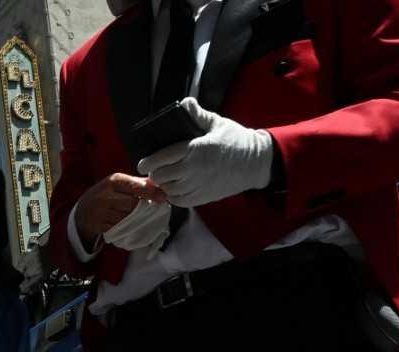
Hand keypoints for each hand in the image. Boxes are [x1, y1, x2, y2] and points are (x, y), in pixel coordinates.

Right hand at [73, 173, 162, 245]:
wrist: (82, 212)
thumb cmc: (106, 195)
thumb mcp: (119, 184)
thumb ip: (138, 183)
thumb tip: (159, 184)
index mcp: (112, 181)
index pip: (136, 187)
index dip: (151, 193)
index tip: (164, 197)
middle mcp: (105, 196)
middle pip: (134, 205)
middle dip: (144, 208)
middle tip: (152, 209)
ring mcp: (100, 212)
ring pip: (128, 218)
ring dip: (137, 219)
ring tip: (140, 217)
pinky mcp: (99, 226)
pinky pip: (120, 228)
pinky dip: (127, 228)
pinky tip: (129, 225)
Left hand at [139, 99, 274, 208]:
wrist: (256, 163)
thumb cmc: (236, 141)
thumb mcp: (218, 124)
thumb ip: (198, 115)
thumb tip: (185, 103)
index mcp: (195, 149)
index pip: (161, 158)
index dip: (147, 162)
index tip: (142, 163)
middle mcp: (193, 169)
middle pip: (160, 176)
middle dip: (156, 172)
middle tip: (158, 168)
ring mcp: (197, 186)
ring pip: (167, 189)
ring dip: (164, 183)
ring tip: (168, 176)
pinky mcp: (201, 198)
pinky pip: (177, 201)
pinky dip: (173, 195)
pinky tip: (177, 186)